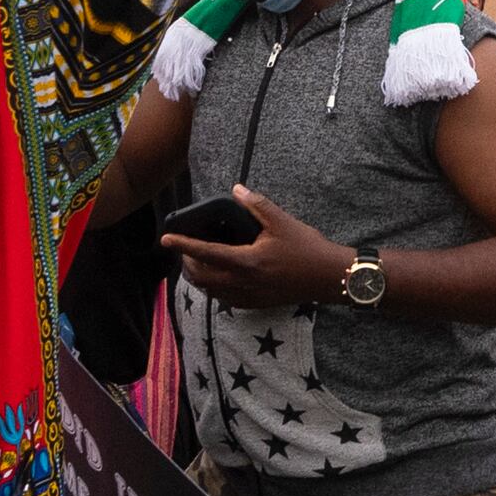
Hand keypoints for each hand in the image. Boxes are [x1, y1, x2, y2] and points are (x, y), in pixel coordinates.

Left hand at [165, 185, 353, 311]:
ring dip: (199, 278)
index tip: (165, 238)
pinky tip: (220, 279)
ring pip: (211, 291)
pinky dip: (215, 289)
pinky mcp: (257, 304)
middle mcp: (243, 282)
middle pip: (201, 277)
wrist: (330, 277)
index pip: (205, 253)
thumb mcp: (282, 221)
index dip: (182, 244)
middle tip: (183, 250)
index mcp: (246, 261)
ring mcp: (249, 296)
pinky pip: (226, 300)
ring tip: (197, 264)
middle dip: (187, 264)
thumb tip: (237, 191)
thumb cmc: (308, 248)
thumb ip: (256, 205)